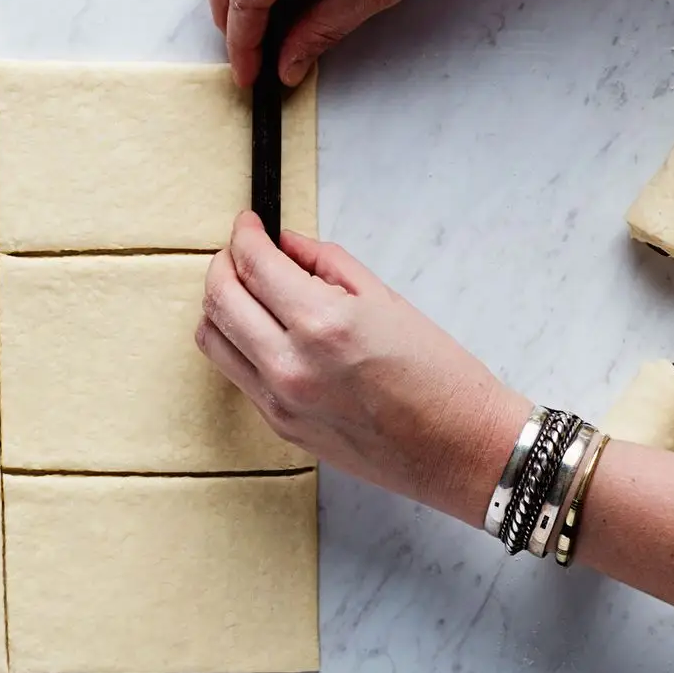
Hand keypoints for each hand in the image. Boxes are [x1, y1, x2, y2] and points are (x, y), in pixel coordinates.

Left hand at [197, 213, 530, 524]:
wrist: (460, 449)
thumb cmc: (440, 377)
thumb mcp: (386, 299)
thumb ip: (325, 264)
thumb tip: (285, 244)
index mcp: (323, 324)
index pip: (253, 265)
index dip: (244, 234)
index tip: (249, 223)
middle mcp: (290, 366)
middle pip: (219, 299)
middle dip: (224, 263)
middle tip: (242, 249)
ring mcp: (280, 402)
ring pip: (213, 339)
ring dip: (221, 304)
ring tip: (247, 288)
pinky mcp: (280, 427)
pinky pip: (237, 373)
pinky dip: (239, 341)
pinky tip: (264, 328)